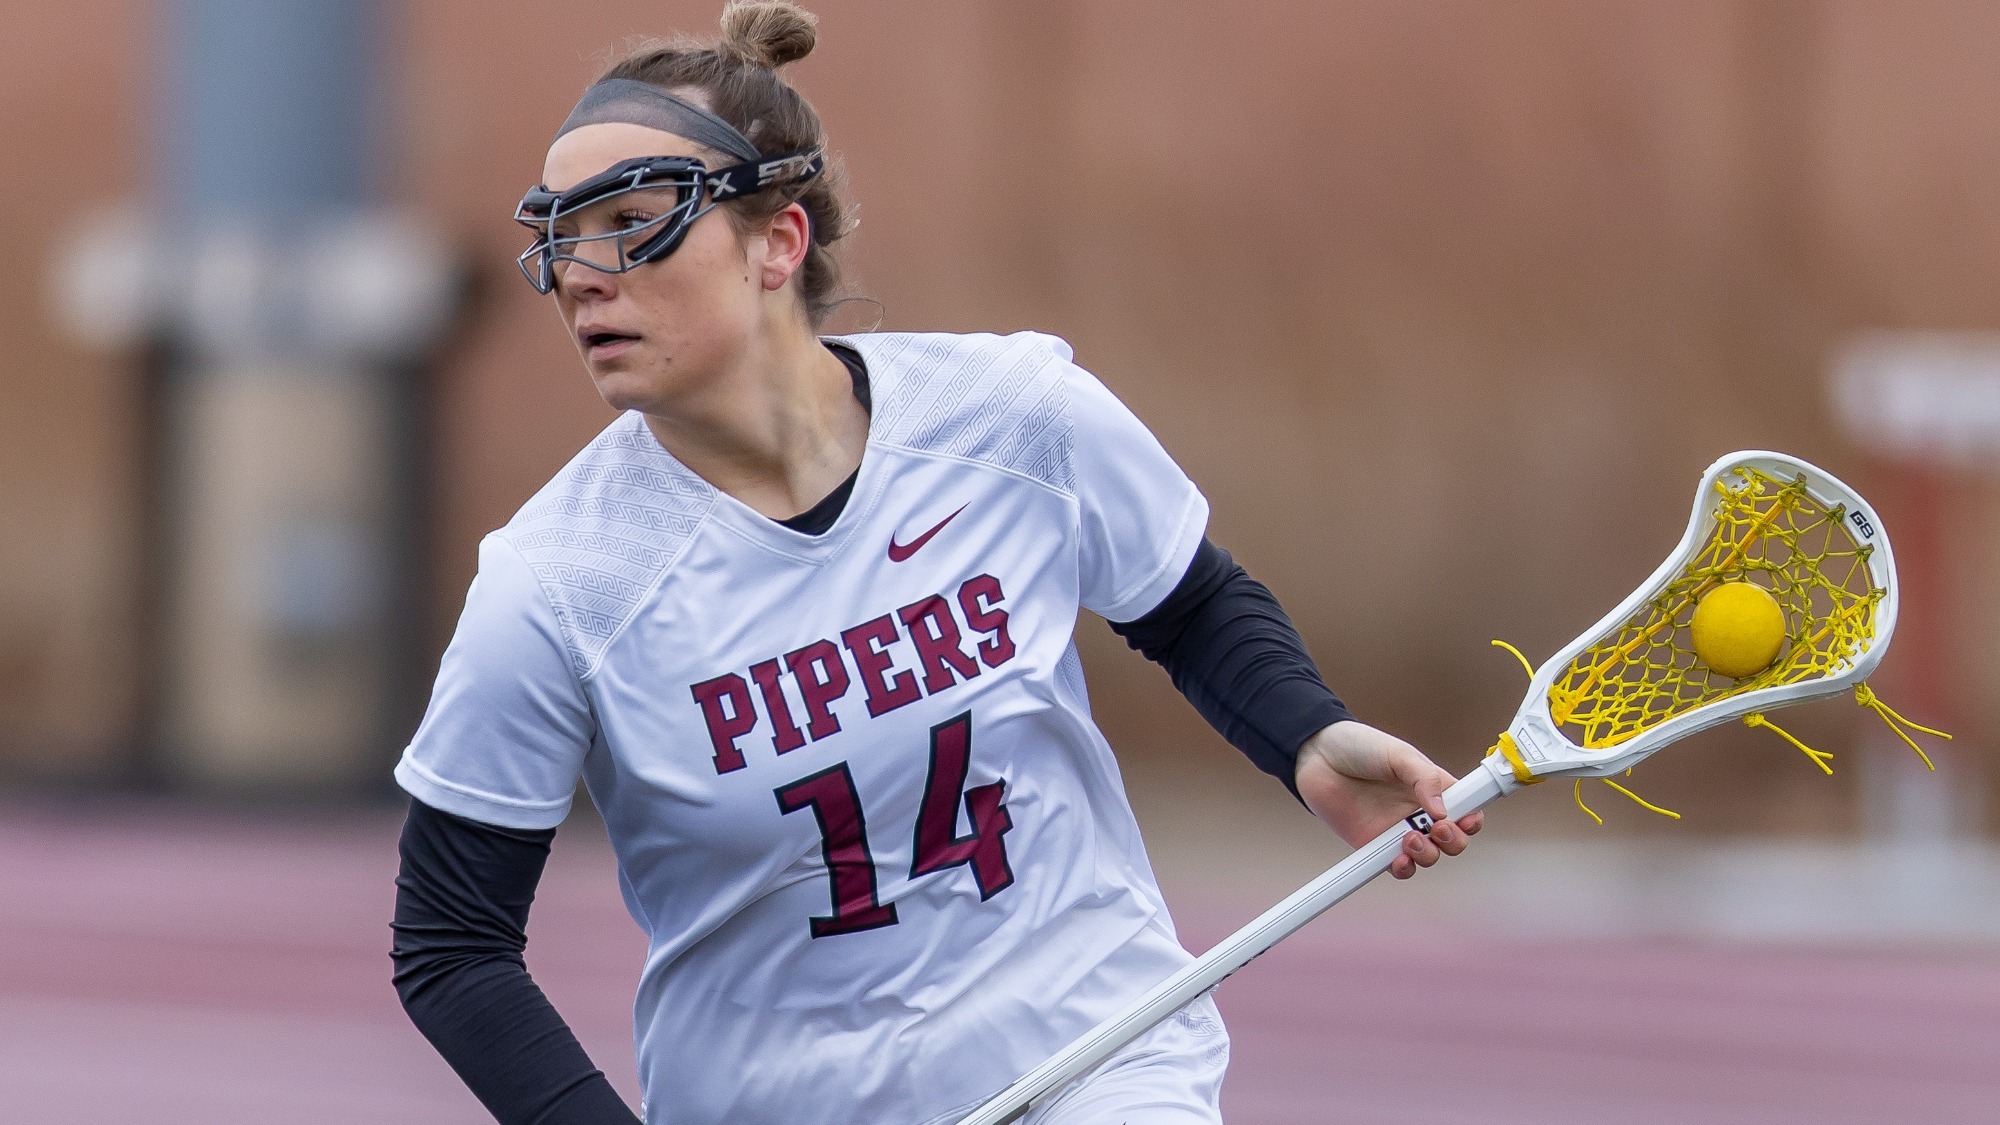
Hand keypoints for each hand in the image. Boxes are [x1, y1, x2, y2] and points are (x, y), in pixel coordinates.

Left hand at [1294, 720, 1482, 879]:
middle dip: (1454, 842)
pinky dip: (1403, 868)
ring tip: (1410, 839)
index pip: (1466, 810)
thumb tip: (1442, 810)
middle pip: (1453, 840)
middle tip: (1438, 829)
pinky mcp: (1374, 845)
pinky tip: (1399, 859)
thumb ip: (1424, 778)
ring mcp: (1398, 830)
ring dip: (1428, 855)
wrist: (1316, 756)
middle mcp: (1419, 812)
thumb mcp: (1397, 754)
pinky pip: (1397, 866)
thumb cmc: (1359, 746)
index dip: (1472, 820)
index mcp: (1433, 787)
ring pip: (1429, 857)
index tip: (1467, 820)